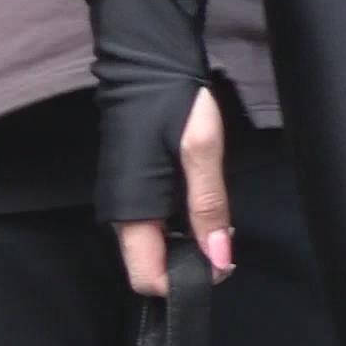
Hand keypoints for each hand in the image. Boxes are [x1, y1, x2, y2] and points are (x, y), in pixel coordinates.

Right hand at [116, 86, 232, 298]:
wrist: (147, 64)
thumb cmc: (173, 100)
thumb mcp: (201, 150)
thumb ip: (208, 206)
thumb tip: (219, 258)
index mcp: (131, 211)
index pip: (147, 278)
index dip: (184, 282)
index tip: (220, 263)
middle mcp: (121, 213)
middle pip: (151, 266)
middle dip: (189, 264)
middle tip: (224, 237)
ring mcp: (126, 202)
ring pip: (155, 247)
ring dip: (187, 246)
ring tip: (217, 220)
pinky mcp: (134, 190)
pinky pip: (155, 227)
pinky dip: (180, 227)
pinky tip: (200, 206)